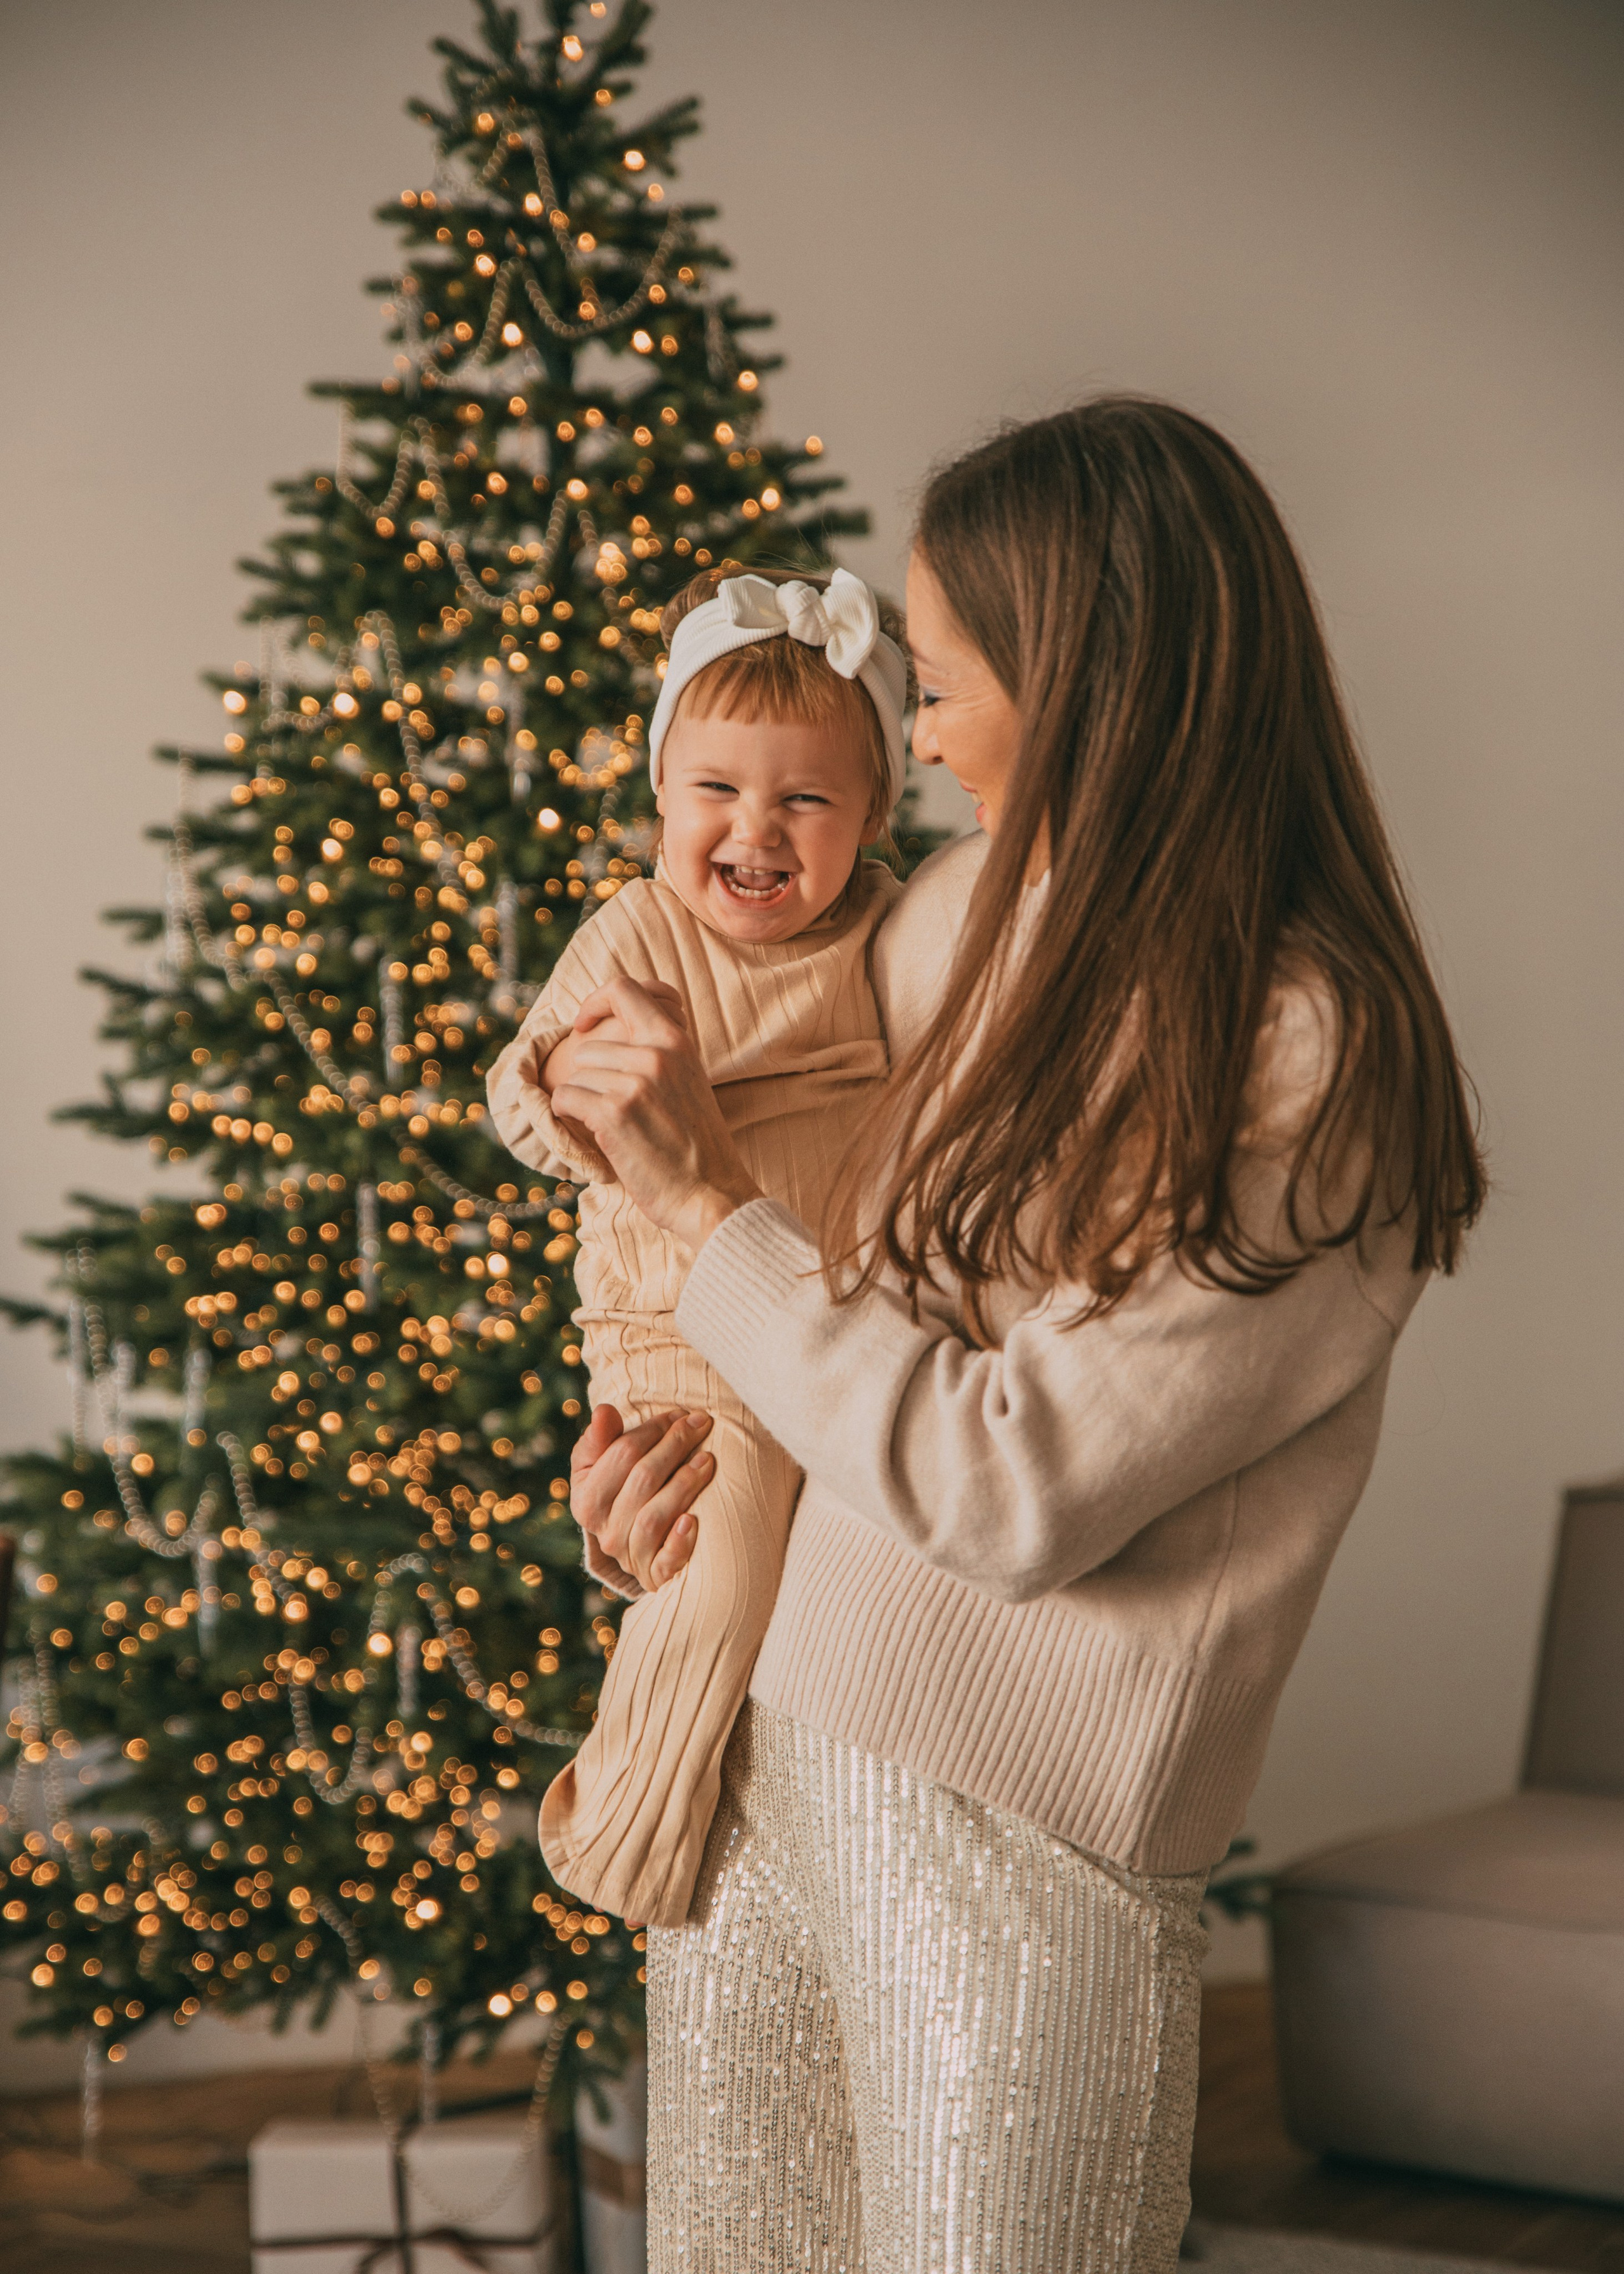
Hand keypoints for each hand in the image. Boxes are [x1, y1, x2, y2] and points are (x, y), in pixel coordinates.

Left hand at [541, 982, 687, 1155]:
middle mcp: (656, 1055)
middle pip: (589, 1046)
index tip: (584, 1025)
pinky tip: (595, 1132)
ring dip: (585, 1101)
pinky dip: (570, 1116)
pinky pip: (565, 1098)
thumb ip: (660, 1049)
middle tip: (615, 1108)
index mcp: (676, 1041)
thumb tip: (618, 1023)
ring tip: (615, 1125)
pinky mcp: (613, 1115)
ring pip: (576, 1075)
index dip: (594, 1002)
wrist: (710, 1193)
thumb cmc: (696, 1143)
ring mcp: (635, 1084)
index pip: (623, 988)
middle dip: (591, 1078)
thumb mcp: (688, 1079)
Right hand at [570, 1401, 711, 1594]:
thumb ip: (602, 1438)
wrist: (636, 1547)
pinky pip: (665, 1562)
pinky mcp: (655, 1577)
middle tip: (702, 1424)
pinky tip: (694, 1521)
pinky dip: (679, 1542)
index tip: (680, 1414)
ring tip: (707, 1460)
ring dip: (683, 1485)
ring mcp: (629, 1557)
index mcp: (586, 1501)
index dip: (652, 1430)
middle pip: (641, 1480)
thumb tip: (604, 1411)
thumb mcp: (602, 1466)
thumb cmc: (622, 1491)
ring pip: (653, 1517)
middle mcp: (604, 1532)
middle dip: (674, 1446)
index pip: (620, 1454)